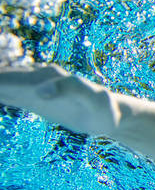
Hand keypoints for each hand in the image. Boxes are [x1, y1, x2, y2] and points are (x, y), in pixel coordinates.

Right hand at [0, 64, 117, 134]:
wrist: (110, 114)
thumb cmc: (106, 108)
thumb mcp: (98, 101)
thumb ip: (78, 90)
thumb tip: (44, 90)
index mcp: (51, 77)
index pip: (13, 77)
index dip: (2, 79)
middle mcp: (39, 77)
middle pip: (4, 74)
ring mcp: (33, 87)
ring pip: (3, 80)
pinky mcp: (31, 97)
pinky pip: (4, 92)